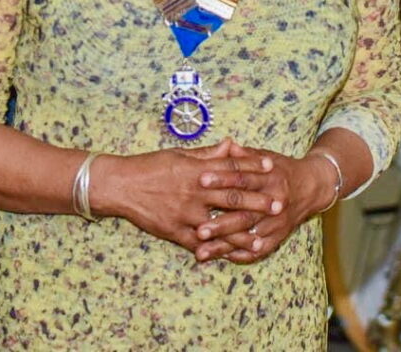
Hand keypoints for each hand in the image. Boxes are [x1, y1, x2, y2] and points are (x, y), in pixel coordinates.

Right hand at [93, 138, 280, 256]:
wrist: (121, 185)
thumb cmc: (150, 166)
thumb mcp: (180, 154)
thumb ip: (207, 153)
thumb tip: (231, 144)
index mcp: (196, 170)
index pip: (230, 166)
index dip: (251, 165)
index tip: (270, 165)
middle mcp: (194, 192)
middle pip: (232, 197)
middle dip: (257, 201)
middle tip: (278, 204)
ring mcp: (185, 214)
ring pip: (220, 226)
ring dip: (242, 233)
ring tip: (260, 238)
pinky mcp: (175, 231)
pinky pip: (200, 244)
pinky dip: (216, 250)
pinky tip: (229, 255)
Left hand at [192, 141, 335, 263]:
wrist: (311, 187)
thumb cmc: (281, 169)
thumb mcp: (265, 157)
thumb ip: (245, 155)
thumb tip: (226, 145)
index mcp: (270, 178)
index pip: (243, 178)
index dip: (222, 178)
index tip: (201, 180)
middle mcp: (275, 202)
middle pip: (245, 214)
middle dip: (221, 223)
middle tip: (198, 229)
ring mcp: (278, 223)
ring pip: (249, 237)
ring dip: (225, 245)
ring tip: (202, 251)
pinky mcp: (279, 237)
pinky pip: (259, 250)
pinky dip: (241, 254)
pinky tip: (222, 257)